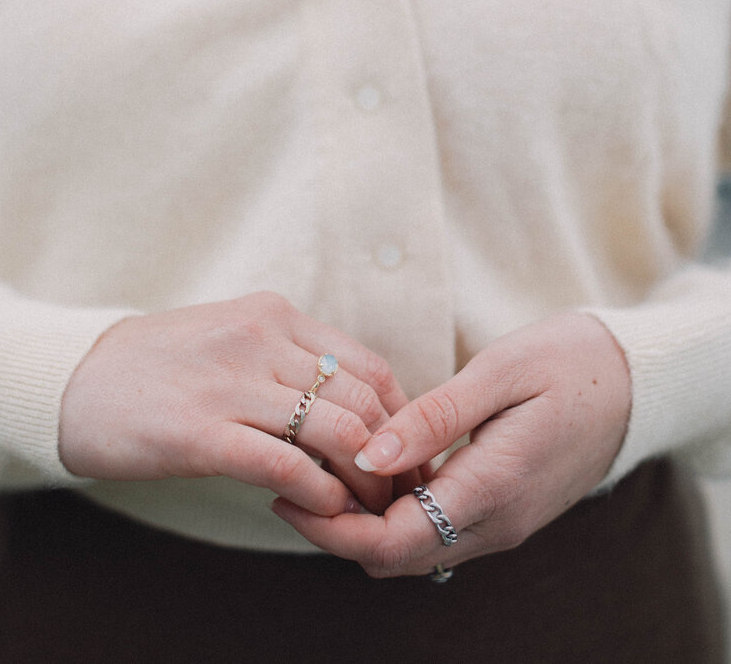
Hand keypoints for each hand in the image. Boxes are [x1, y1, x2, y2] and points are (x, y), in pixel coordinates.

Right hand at [59, 291, 407, 515]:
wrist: (75, 379)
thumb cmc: (161, 365)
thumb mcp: (233, 338)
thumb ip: (289, 360)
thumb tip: (352, 407)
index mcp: (275, 315)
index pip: (367, 367)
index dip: (399, 418)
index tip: (402, 456)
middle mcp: (261, 339)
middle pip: (363, 402)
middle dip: (391, 457)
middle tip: (395, 494)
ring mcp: (231, 382)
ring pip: (337, 432)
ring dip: (365, 482)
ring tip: (364, 509)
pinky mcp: (200, 430)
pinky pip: (286, 464)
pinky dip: (319, 494)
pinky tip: (320, 508)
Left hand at [271, 313, 631, 575]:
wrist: (633, 381)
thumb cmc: (569, 363)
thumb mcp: (500, 373)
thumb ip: (434, 417)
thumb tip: (370, 454)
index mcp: (493, 488)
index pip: (393, 541)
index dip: (331, 528)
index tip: (286, 490)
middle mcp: (497, 522)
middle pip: (396, 556)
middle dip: (336, 530)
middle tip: (289, 477)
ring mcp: (503, 522)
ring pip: (414, 547)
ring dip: (363, 521)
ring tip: (320, 468)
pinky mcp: (503, 509)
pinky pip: (437, 528)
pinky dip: (395, 510)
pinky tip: (371, 467)